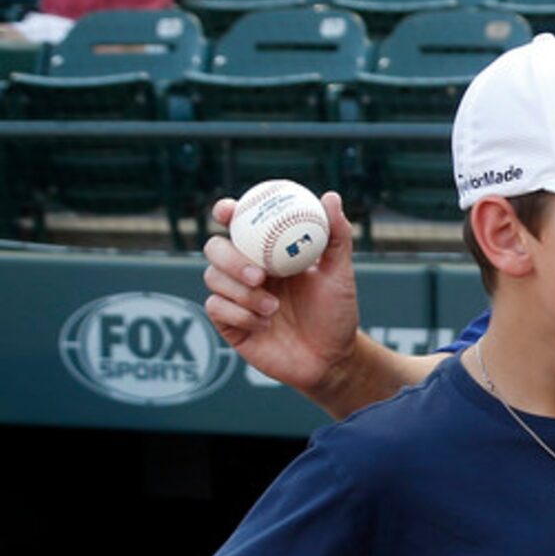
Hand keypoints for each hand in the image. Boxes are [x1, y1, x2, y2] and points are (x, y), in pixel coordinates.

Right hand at [202, 190, 362, 391]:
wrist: (333, 358)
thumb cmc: (337, 313)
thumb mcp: (341, 274)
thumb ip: (337, 236)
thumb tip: (331, 197)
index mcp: (269, 252)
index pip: (239, 225)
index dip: (227, 212)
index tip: (229, 211)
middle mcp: (247, 271)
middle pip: (215, 248)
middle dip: (230, 258)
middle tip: (260, 274)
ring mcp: (236, 297)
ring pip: (213, 278)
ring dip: (242, 293)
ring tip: (274, 309)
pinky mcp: (229, 323)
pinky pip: (216, 308)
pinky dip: (240, 314)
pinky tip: (264, 325)